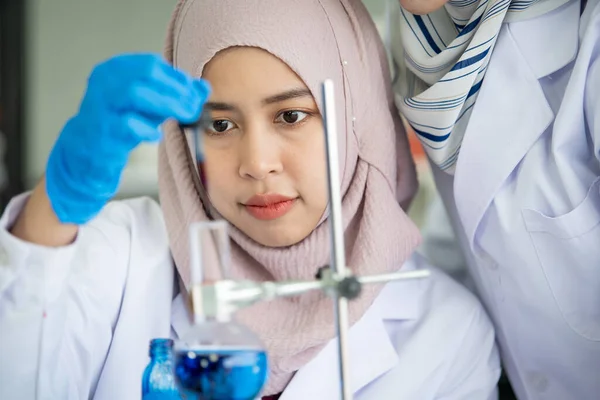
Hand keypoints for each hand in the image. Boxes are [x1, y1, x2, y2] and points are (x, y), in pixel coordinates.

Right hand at [45, 53, 209, 223]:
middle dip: (175, 90)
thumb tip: (204, 88)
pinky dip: (146, 129)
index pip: (150, 64)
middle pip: (146, 75)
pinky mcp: (101, 131)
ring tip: (184, 116)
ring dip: (167, 105)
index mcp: (114, 70)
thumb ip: (174, 95)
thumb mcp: (149, 106)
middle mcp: (104, 83)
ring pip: (135, 94)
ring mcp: (100, 105)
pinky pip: (127, 125)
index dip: (177, 78)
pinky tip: (155, 136)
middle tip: (193, 107)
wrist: (87, 152)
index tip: (194, 92)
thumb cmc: (120, 124)